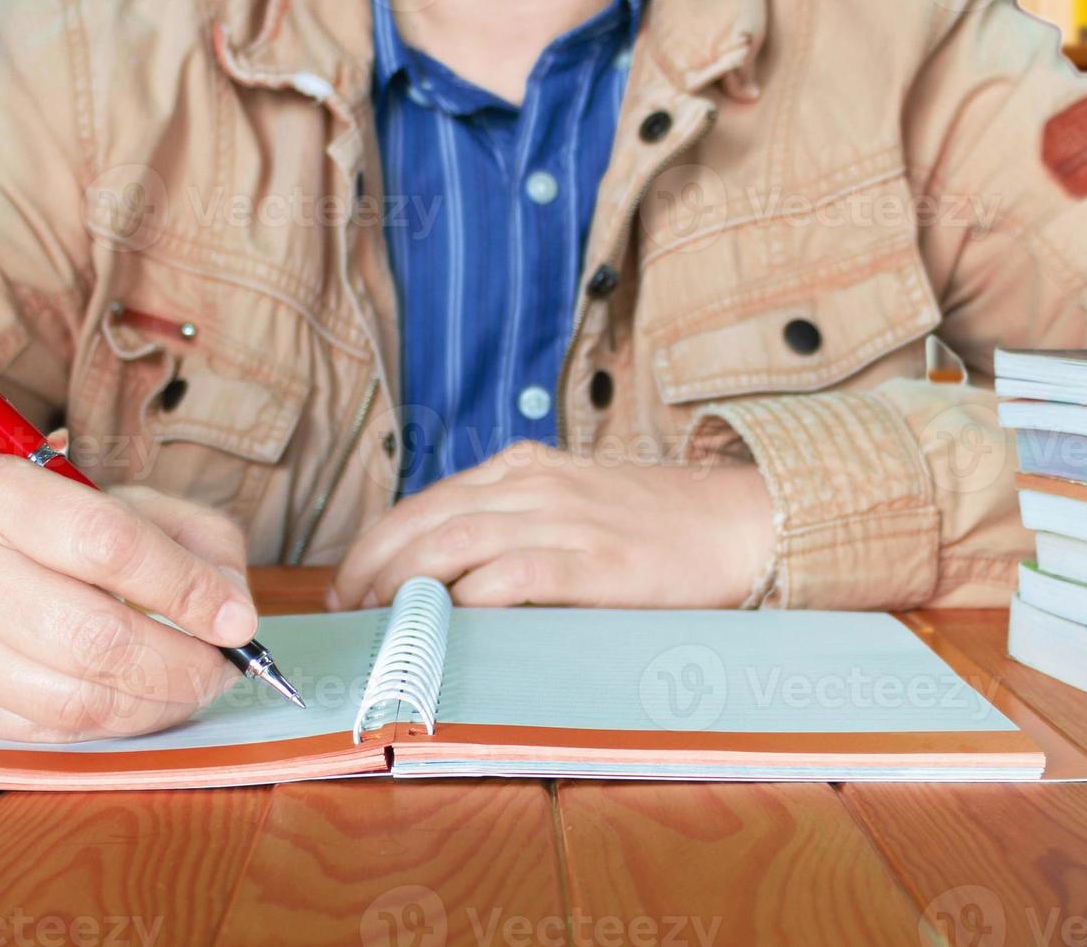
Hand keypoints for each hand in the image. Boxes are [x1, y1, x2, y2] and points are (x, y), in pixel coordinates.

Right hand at [0, 454, 256, 742]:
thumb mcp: (113, 500)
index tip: (236, 621)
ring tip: (189, 689)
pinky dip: (113, 727)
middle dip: (180, 665)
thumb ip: (190, 538)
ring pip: (74, 700)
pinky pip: (49, 732)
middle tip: (221, 670)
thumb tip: (234, 611)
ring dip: (155, 706)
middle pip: (94, 636)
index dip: (186, 588)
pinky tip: (139, 706)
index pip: (109, 543)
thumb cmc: (38, 531)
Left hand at [327, 441, 774, 609]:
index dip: (376, 543)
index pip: (427, 501)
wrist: (738, 523)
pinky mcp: (597, 563)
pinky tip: (449, 616)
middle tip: (348, 608)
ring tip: (380, 617)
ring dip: (406, 581)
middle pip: (428, 519)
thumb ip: (513, 522)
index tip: (348, 583)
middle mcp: (535, 485)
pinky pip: (519, 572)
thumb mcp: (572, 502)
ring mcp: (566, 520)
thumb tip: (441, 574)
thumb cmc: (651, 525)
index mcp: (523, 468)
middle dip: (373, 565)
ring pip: (459, 541)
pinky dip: (474, 594)